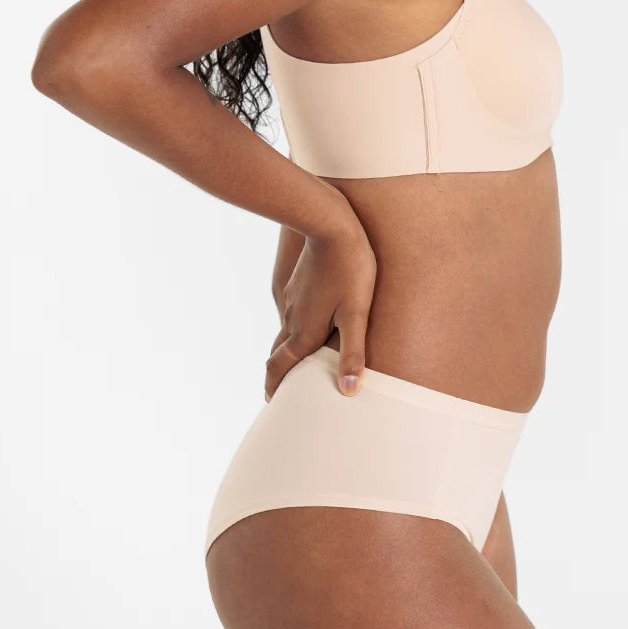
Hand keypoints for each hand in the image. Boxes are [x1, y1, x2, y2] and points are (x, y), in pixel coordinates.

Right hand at [265, 208, 376, 402]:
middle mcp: (292, 319)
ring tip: (296, 362)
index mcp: (304, 332)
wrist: (329, 225)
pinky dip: (293, 329)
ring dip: (285, 351)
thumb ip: (352, 353)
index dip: (274, 387)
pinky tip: (307, 324)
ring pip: (284, 332)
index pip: (279, 367)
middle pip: (277, 353)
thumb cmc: (349, 270)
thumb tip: (349, 392)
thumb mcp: (356, 314)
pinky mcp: (297, 284)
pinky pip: (291, 313)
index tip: (271, 403)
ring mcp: (292, 300)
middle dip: (277, 373)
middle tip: (280, 390)